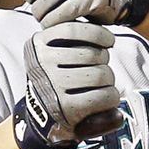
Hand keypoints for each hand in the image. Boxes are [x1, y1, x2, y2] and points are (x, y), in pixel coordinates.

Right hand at [12, 22, 121, 148]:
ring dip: (109, 81)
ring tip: (101, 86)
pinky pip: (103, 96)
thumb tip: (107, 37)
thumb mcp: (53, 54)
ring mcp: (53, 86)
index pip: (73, 29)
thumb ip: (72, 39)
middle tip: (99, 72)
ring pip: (101, 74)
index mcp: (37, 45)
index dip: (98, 33)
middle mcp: (42, 63)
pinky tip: (106, 99)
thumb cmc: (56, 81)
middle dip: (104, 62)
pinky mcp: (66, 108)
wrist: (41, 119)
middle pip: (92, 54)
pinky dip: (111, 98)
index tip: (108, 41)